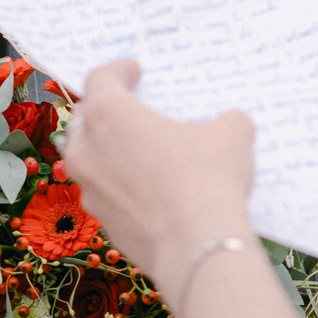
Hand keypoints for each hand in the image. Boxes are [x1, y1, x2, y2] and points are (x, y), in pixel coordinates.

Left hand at [60, 61, 256, 293]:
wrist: (195, 247)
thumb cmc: (208, 177)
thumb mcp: (232, 131)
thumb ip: (223, 119)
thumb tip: (228, 124)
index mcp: (110, 116)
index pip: (100, 78)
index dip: (118, 70)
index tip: (135, 71)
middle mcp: (88, 150)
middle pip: (85, 119)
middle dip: (106, 111)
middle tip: (134, 110)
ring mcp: (90, 190)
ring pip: (87, 159)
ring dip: (108, 150)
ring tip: (140, 152)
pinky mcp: (102, 224)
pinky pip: (105, 193)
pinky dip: (121, 185)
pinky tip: (152, 190)